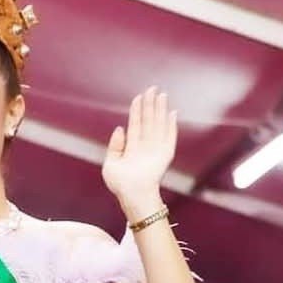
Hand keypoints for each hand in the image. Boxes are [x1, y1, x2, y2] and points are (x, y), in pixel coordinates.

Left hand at [102, 87, 177, 219]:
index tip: (139, 96)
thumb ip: (114, 145)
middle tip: (152, 88)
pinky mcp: (166, 154)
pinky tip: (173, 113)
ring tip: (162, 95)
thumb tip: (120, 128)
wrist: (133, 194)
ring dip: (161, 110)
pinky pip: (170, 136)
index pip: (136, 124)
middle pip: (148, 120)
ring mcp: (156, 149)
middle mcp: (145, 146)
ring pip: (159, 124)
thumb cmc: (120, 184)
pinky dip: (172, 125)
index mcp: (132, 147)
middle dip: (150, 104)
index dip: (137, 110)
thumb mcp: (110, 164)